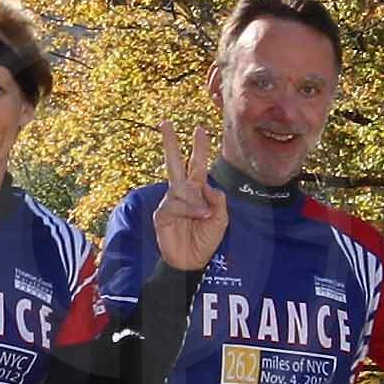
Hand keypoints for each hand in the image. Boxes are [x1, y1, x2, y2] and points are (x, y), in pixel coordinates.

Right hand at [149, 126, 226, 269]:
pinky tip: (196, 217)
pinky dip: (188, 210)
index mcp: (196, 191)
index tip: (199, 129)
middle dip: (170, 143)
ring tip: (204, 216)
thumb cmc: (206, 240)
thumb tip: (206, 186)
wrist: (192, 261)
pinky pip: (175, 204)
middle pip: (174, 162)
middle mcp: (182, 192)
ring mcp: (170, 202)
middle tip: (165, 122)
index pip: (196, 165)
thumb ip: (217, 200)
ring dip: (195, 202)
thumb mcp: (221, 219)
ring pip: (180, 189)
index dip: (199, 148)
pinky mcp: (162, 214)